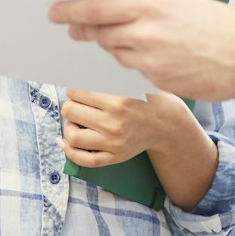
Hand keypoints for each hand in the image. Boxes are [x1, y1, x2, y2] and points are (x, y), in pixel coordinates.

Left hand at [51, 0, 234, 100]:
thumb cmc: (218, 23)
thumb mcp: (178, 2)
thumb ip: (144, 8)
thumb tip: (116, 14)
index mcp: (148, 4)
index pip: (95, 7)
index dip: (70, 10)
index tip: (54, 12)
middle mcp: (144, 31)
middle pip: (100, 33)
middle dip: (86, 31)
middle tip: (74, 30)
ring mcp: (150, 60)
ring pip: (117, 54)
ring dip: (114, 48)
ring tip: (123, 41)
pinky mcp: (159, 81)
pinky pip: (135, 73)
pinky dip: (136, 65)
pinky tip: (147, 59)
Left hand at [62, 90, 195, 168]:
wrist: (167, 123)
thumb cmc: (146, 99)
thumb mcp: (129, 81)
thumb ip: (103, 77)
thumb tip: (73, 76)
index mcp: (117, 100)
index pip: (76, 92)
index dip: (73, 89)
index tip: (77, 90)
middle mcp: (114, 123)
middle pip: (70, 111)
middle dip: (71, 105)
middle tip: (77, 104)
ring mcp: (114, 143)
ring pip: (73, 136)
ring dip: (68, 126)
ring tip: (76, 121)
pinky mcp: (115, 156)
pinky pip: (85, 159)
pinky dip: (70, 152)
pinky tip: (66, 142)